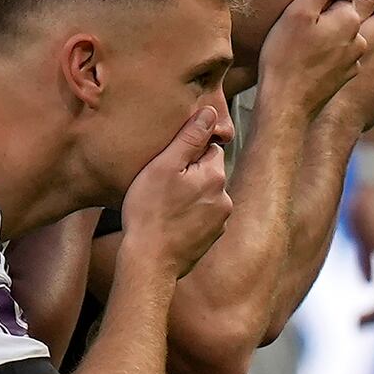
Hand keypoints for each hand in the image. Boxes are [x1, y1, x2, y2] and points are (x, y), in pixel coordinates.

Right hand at [121, 107, 231, 277]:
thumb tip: (209, 112)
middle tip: (161, 183)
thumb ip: (189, 138)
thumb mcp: (163, 166)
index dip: (186, 152)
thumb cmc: (149, 211)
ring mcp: (220, 222)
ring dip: (189, 195)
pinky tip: (168, 221)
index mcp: (215, 176)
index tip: (167, 162)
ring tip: (162, 204)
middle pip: (208, 172)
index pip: (209, 149)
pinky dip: (188, 216)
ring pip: (204, 195)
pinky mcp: (210, 239)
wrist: (149, 261)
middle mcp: (225, 198)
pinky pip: (201, 217)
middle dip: (189, 174)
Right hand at [257, 0, 373, 117]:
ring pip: (363, 36)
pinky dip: (350, 49)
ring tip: (348, 19)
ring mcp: (358, 63)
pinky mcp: (351, 80)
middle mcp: (364, 41)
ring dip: (359, 27)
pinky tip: (334, 50)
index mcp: (351, 19)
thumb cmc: (286, 58)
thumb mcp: (298, 15)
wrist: (287, 106)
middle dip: (370, 1)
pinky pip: (355, 56)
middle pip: (368, 13)